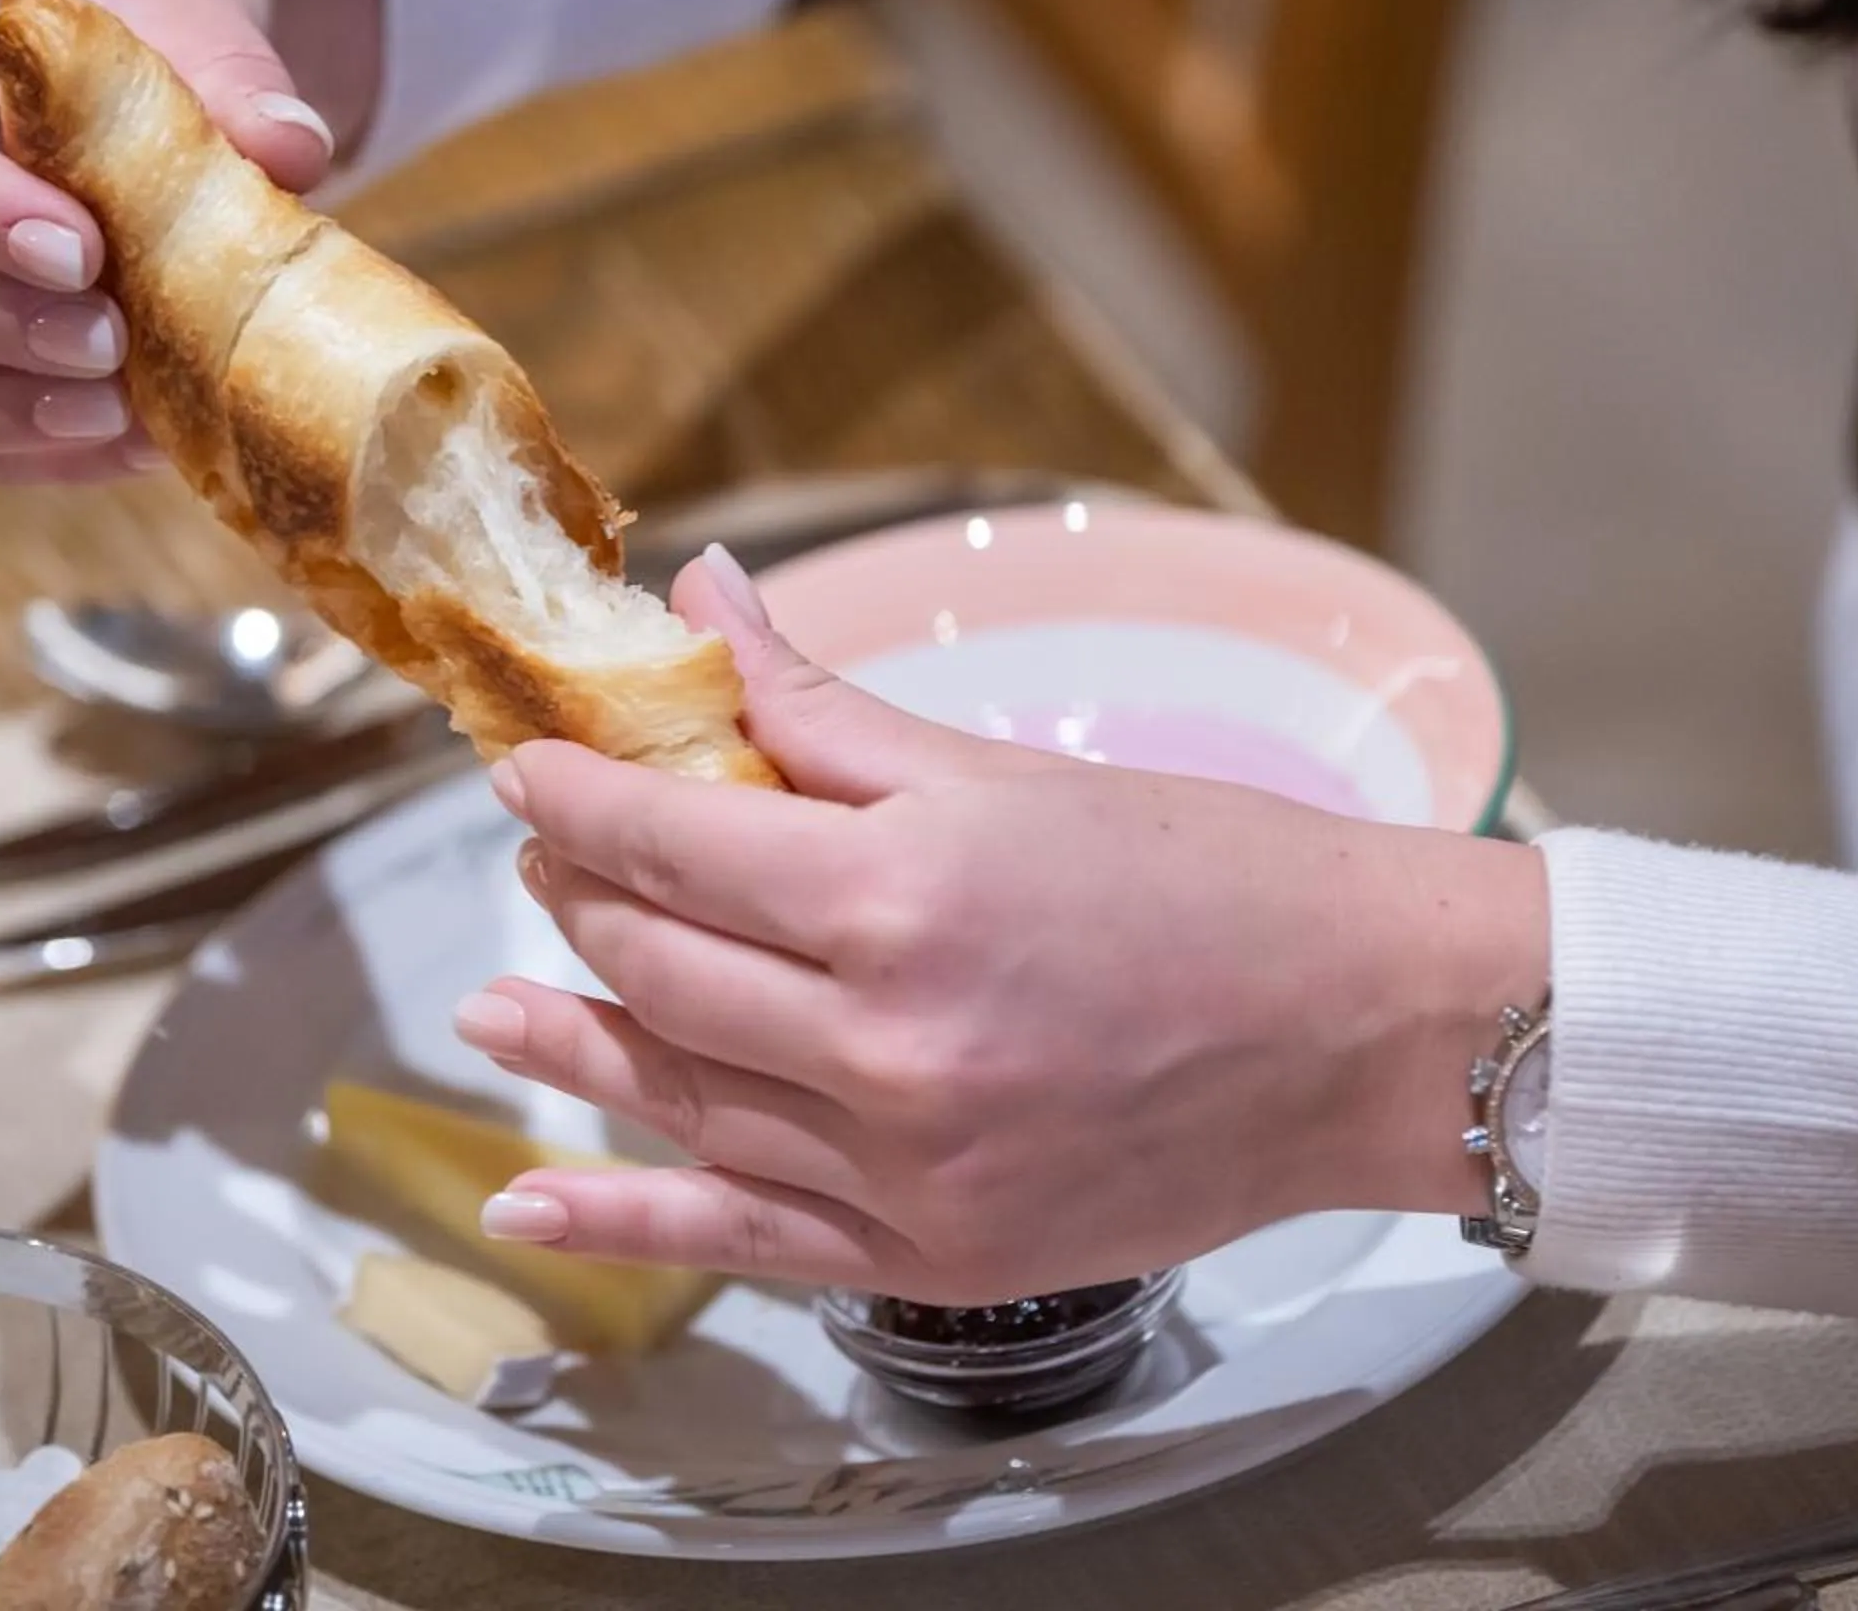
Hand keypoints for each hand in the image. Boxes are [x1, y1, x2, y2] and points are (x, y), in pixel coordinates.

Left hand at [463, 548, 1551, 1303]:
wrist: (1366, 1032)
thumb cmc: (1212, 878)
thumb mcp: (1009, 772)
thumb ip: (826, 710)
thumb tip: (704, 603)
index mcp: (904, 894)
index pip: (674, 842)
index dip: (577, 800)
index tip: (524, 769)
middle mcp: (886, 1042)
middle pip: (662, 967)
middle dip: (580, 901)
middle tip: (545, 858)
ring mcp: (905, 1165)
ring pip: (683, 1095)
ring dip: (574, 1045)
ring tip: (492, 1013)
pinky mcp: (934, 1253)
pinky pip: (740, 1236)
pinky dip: (625, 1225)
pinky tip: (529, 1206)